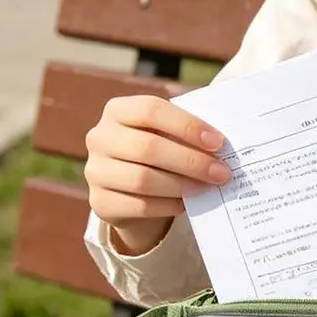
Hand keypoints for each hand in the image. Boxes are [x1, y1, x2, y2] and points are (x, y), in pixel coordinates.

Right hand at [84, 95, 229, 256]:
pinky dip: (168, 205)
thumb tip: (221, 144)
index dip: (186, 125)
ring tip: (208, 188)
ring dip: (182, 185)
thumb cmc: (158, 150)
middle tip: (221, 172)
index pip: (150, 110)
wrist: (129, 187)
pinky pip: (139, 205)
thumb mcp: (166, 132)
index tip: (218, 142)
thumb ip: (187, 131)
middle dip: (191, 161)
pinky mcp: (99, 202)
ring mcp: (95, 171)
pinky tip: (187, 203)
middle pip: (147, 148)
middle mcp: (100, 138)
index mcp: (117, 110)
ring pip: (142, 180)